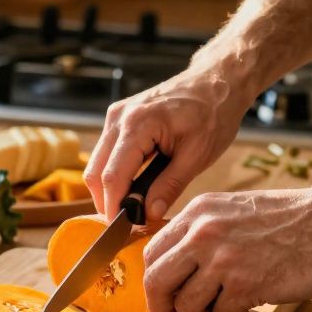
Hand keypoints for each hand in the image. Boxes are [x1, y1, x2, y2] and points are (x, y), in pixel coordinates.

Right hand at [84, 71, 249, 219]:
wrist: (216, 81)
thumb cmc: (213, 113)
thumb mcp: (197, 155)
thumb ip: (169, 186)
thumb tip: (148, 214)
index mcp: (137, 124)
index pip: (112, 176)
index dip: (114, 207)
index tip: (124, 229)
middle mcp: (118, 118)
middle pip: (95, 172)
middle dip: (107, 201)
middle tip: (128, 223)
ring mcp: (116, 116)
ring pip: (97, 164)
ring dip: (110, 189)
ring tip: (133, 208)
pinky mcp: (119, 119)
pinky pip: (107, 153)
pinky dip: (115, 174)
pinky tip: (134, 188)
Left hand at [142, 184, 311, 311]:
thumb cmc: (295, 220)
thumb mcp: (235, 211)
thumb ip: (203, 233)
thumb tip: (177, 267)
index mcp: (198, 212)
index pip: (151, 252)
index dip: (153, 282)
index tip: (164, 297)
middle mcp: (203, 233)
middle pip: (156, 282)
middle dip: (163, 309)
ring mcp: (222, 259)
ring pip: (186, 305)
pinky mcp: (245, 285)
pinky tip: (246, 311)